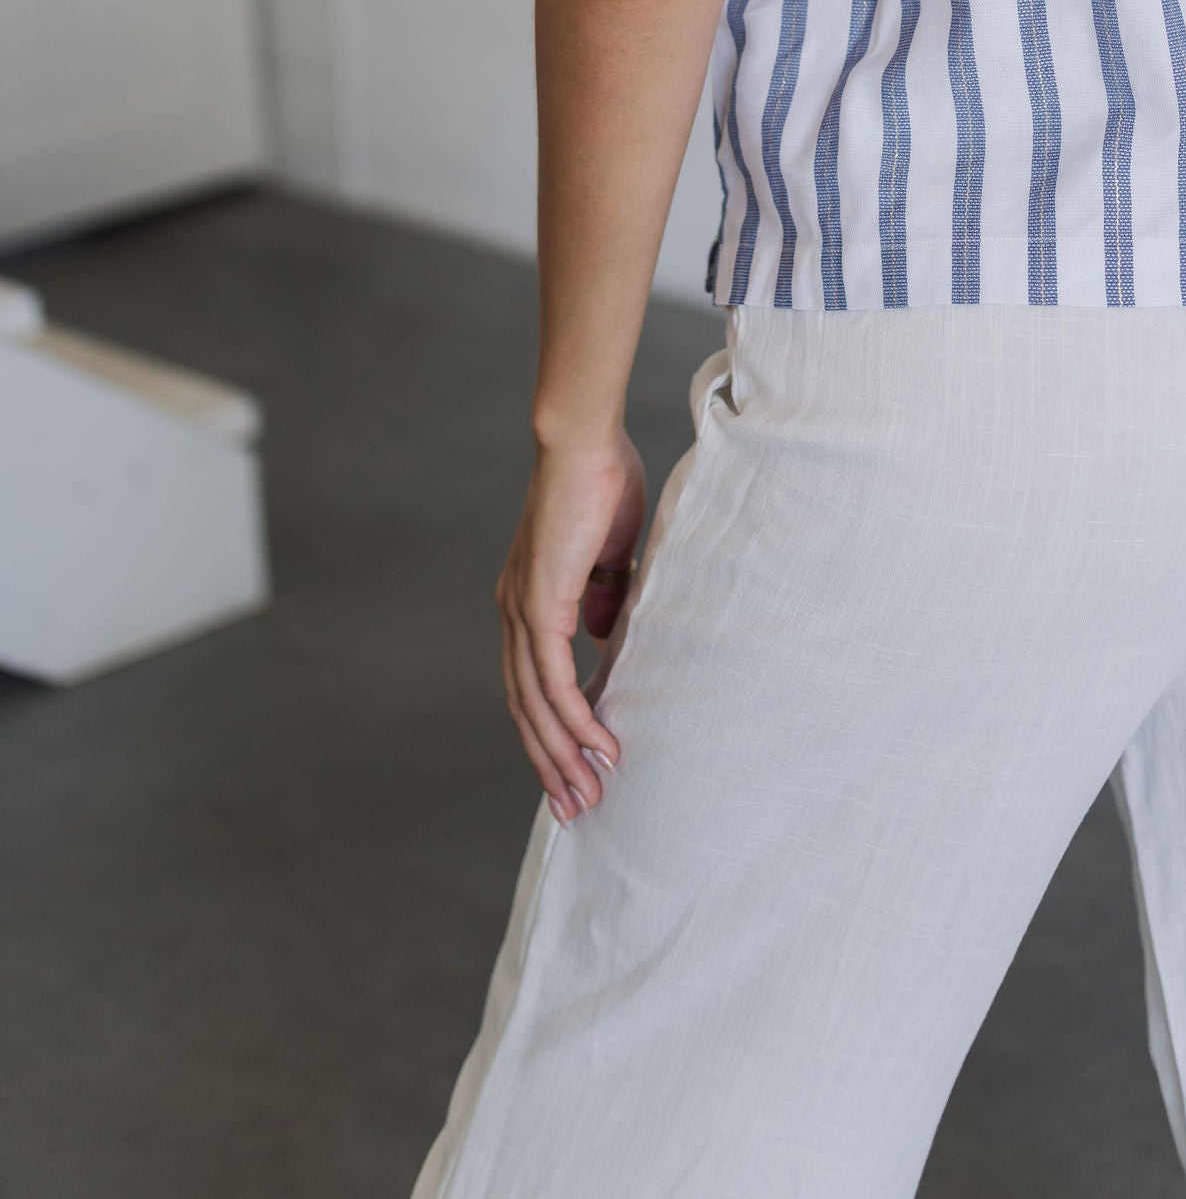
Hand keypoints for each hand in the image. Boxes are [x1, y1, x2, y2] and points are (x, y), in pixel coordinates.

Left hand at [496, 434, 645, 821]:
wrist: (582, 440)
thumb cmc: (601, 480)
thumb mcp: (610, 552)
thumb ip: (606, 595)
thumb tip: (608, 638)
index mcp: (526, 600)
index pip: (530, 684)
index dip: (549, 730)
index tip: (575, 769)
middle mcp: (513, 613)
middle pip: (524, 710)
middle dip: (551, 763)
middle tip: (579, 807)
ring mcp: (521, 611)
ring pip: (535, 705)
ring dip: (562, 754)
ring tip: (592, 792)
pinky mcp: (539, 604)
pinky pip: (553, 679)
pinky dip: (576, 717)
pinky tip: (599, 744)